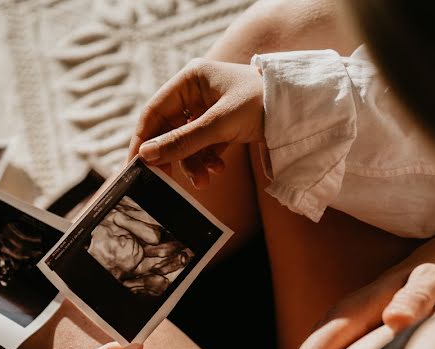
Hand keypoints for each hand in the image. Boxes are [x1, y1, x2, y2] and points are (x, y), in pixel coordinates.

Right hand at [127, 59, 264, 188]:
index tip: (133, 166)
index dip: (142, 140)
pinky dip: (207, 161)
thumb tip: (147, 156)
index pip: (154, 112)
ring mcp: (209, 110)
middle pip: (169, 130)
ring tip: (204, 181)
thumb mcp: (220, 124)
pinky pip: (204, 147)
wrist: (300, 109)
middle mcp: (196, 92)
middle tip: (165, 182)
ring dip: (192, 163)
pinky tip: (217, 171)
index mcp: (190, 79)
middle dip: (171, 157)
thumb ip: (183, 141)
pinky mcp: (222, 126)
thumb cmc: (261, 103)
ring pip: (187, 142)